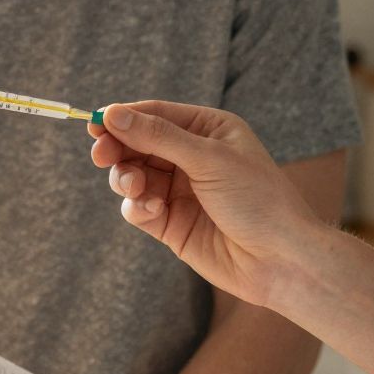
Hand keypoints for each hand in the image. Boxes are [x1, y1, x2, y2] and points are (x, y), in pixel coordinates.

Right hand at [89, 102, 324, 309]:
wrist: (279, 259)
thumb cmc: (257, 199)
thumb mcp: (208, 158)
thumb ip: (158, 136)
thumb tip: (112, 114)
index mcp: (208, 130)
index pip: (155, 115)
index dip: (123, 117)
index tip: (94, 123)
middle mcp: (192, 157)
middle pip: (137, 144)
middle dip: (118, 149)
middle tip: (100, 155)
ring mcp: (180, 192)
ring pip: (133, 176)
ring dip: (126, 179)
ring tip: (135, 187)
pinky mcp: (171, 224)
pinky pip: (138, 208)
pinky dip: (137, 207)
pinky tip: (152, 211)